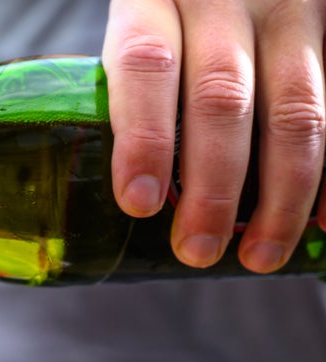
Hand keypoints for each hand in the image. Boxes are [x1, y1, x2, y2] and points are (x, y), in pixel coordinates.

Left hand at [102, 0, 325, 272]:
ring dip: (281, 194)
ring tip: (259, 253)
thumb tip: (137, 195)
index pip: (146, 65)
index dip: (143, 138)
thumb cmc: (173, 11)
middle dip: (212, 187)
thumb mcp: (141, 25)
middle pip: (221, 98)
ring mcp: (291, 8)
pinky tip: (320, 220)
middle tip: (197, 249)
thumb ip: (137, 89)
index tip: (139, 204)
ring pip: (294, 108)